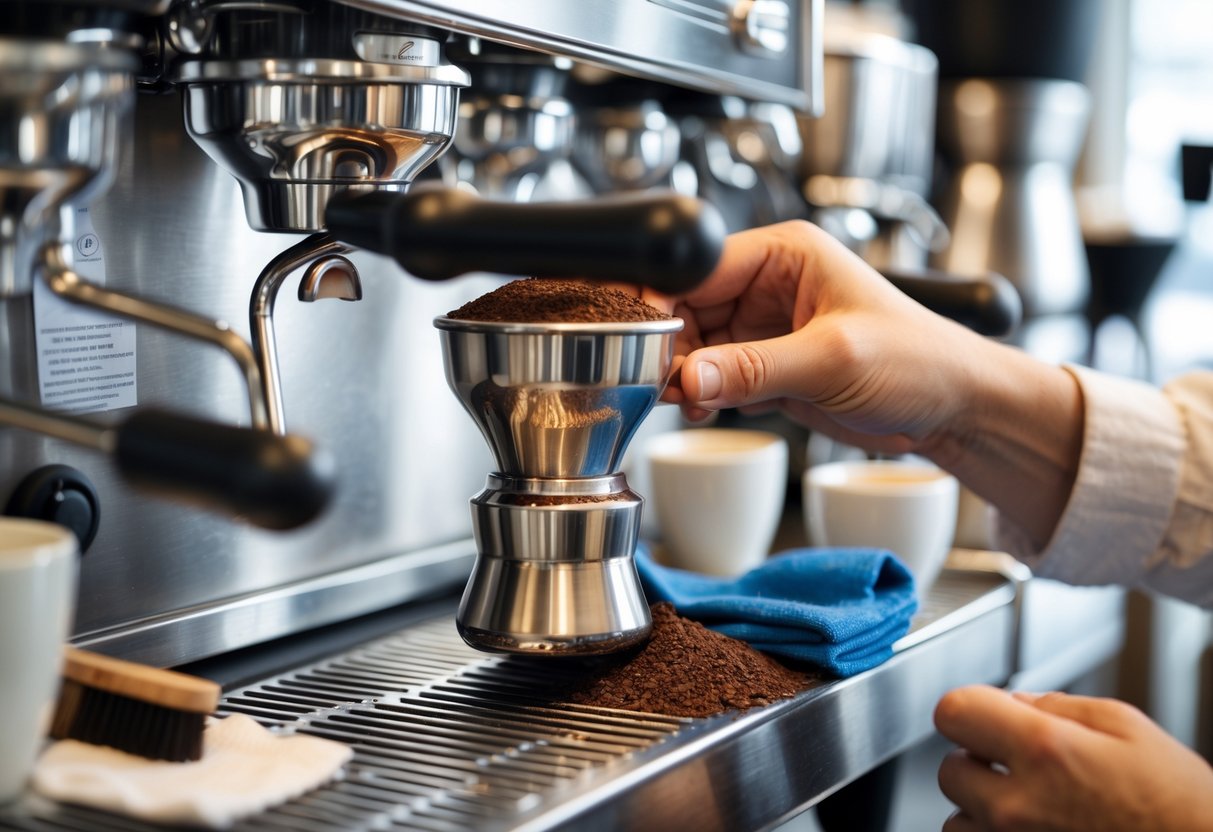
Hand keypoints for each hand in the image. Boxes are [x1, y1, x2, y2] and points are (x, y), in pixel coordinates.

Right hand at [646, 220, 983, 454]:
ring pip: (694, 345)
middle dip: (670, 346)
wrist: (952, 408)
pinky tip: (704, 409)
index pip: (700, 267)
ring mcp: (765, 328)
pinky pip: (714, 376)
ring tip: (687, 401)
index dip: (663, 300)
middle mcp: (770, 285)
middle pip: (687, 307)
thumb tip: (690, 376)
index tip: (640, 338)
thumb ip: (756, 368)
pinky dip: (701, 395)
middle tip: (659, 381)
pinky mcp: (766, 367)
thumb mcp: (834, 358)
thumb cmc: (919, 360)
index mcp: (786, 255)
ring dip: (682, 375)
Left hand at [934, 684, 1212, 830]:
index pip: (952, 711)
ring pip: (958, 822)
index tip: (985, 715)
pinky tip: (1038, 830)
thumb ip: (1057, 706)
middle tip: (1014, 764)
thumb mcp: (1128, 728)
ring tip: (1031, 806)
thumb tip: (1014, 701)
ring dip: (982, 810)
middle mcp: (1019, 807)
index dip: (970, 708)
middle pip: (947, 770)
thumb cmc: (1182, 807)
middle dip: (975, 761)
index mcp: (1044, 752)